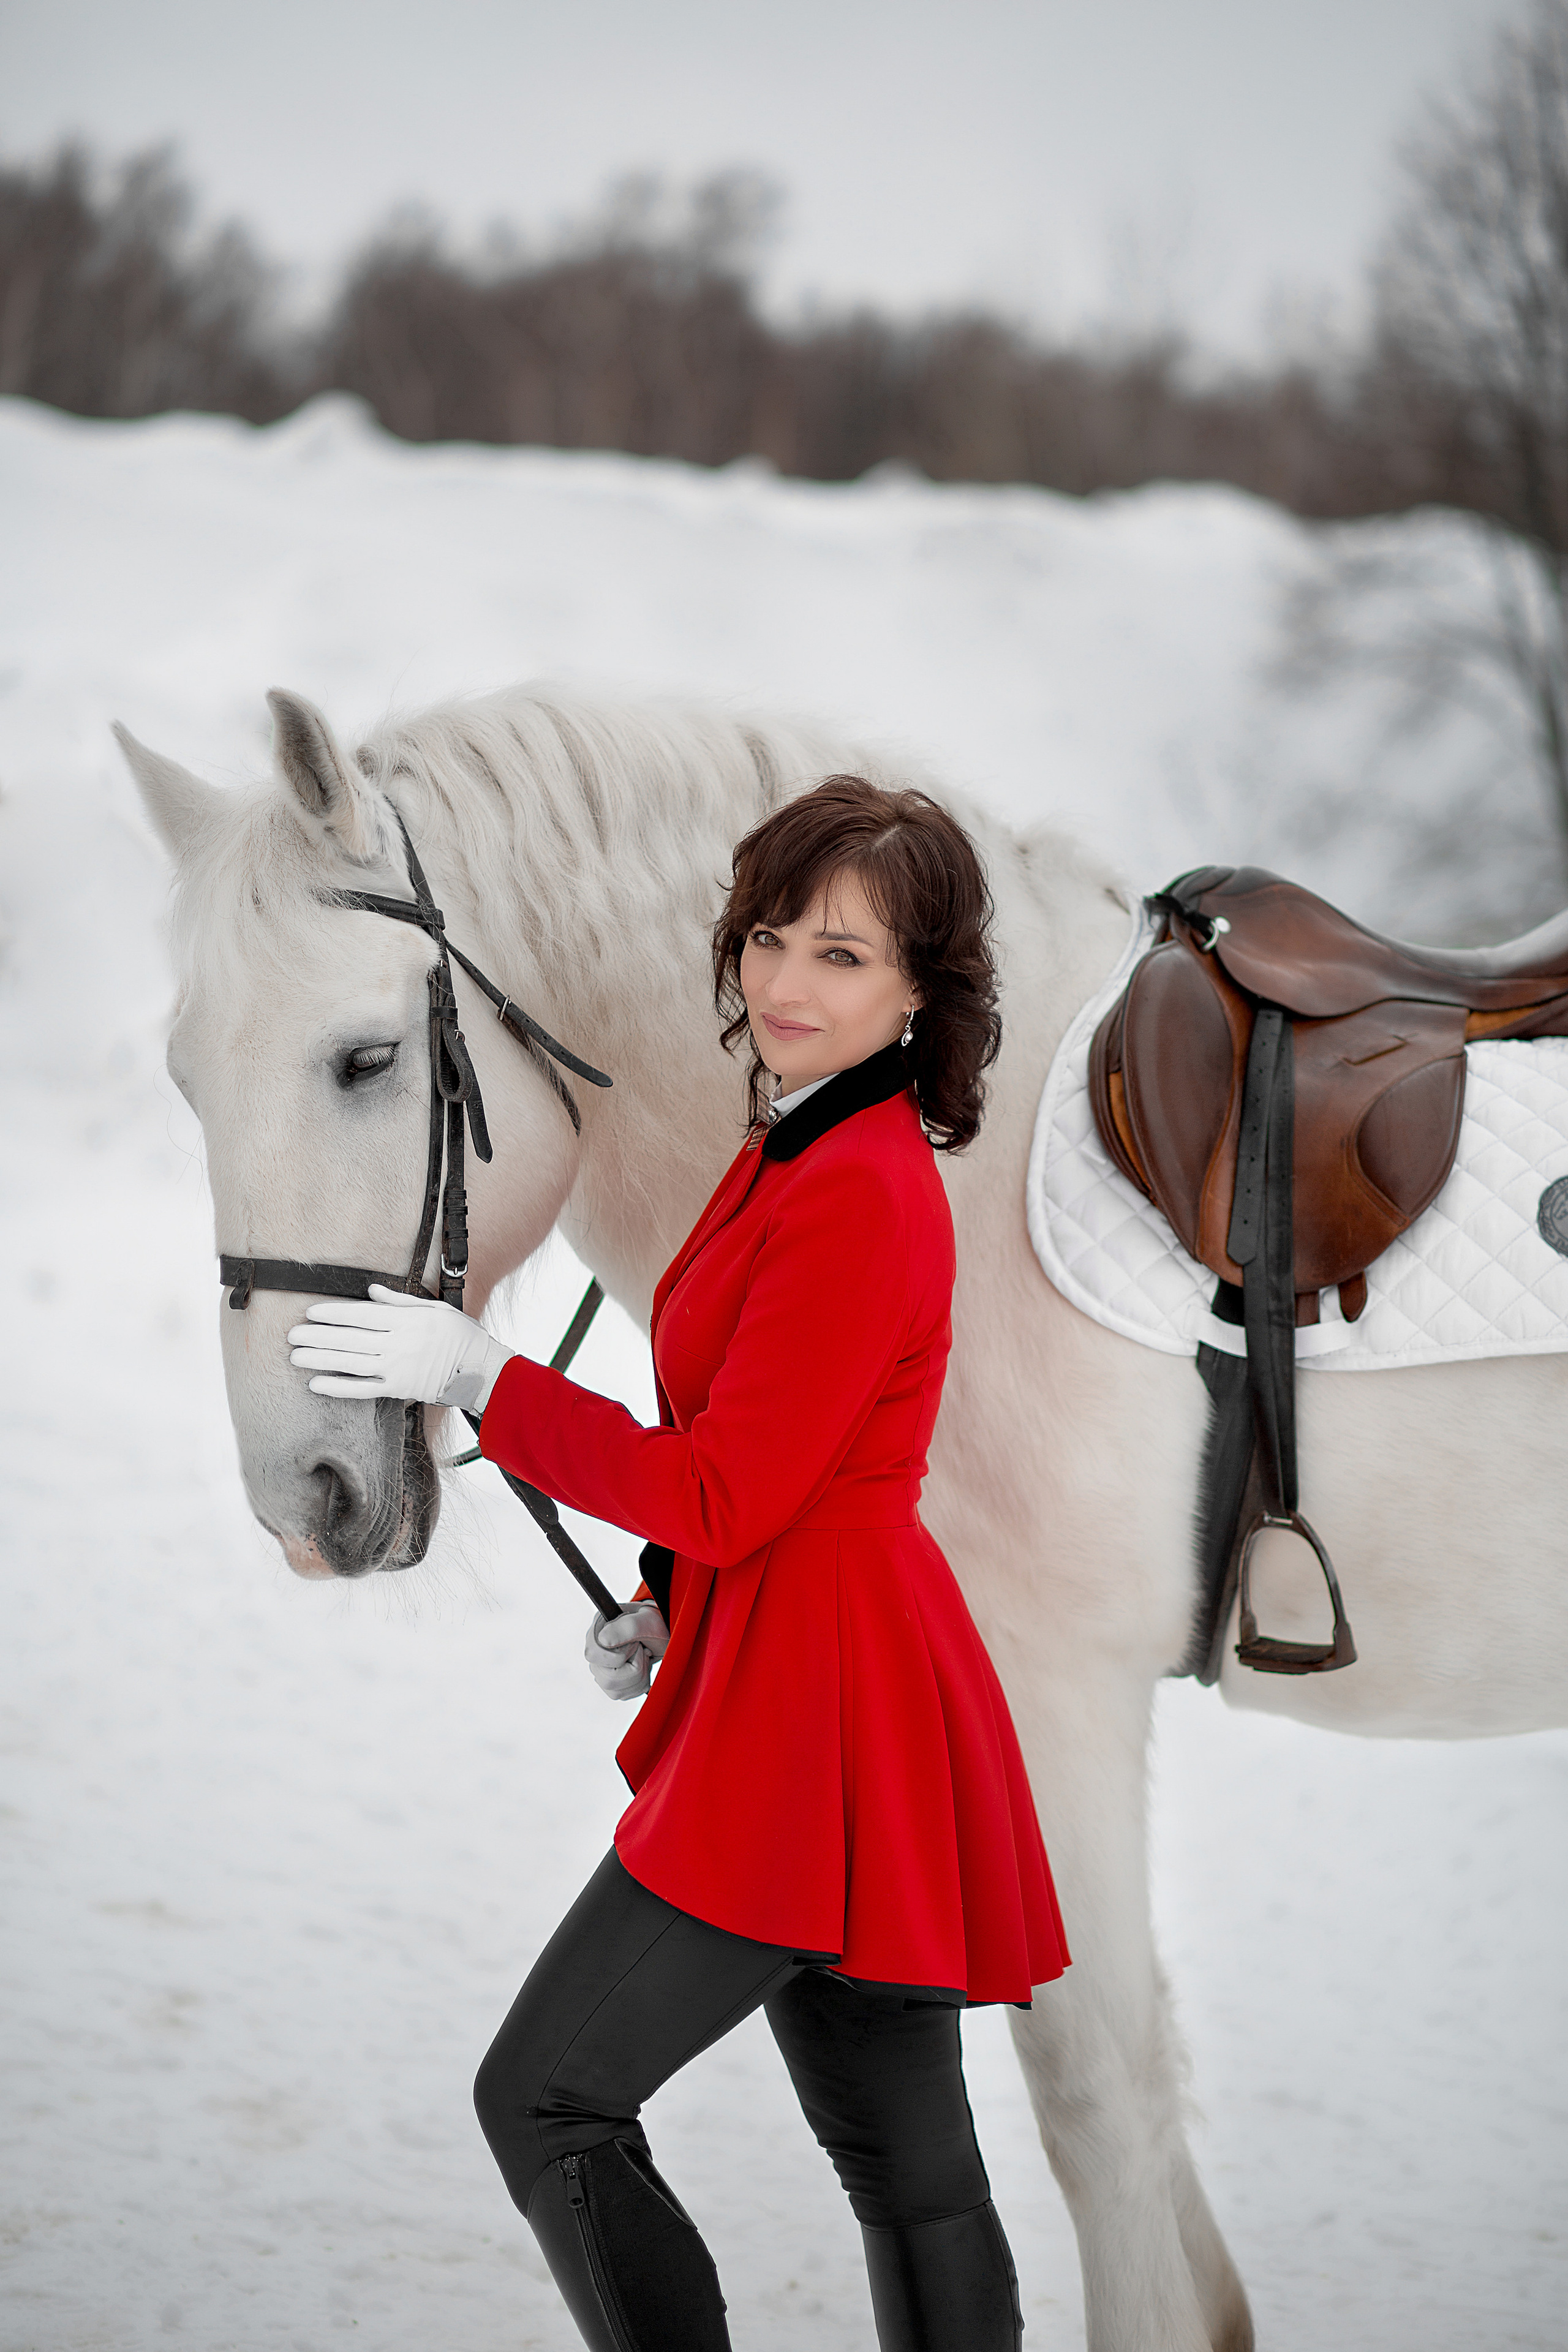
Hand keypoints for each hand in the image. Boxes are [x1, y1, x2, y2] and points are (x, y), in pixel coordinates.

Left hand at [287, 1284, 513, 1409]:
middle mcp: (398, 1344)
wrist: (481, 1370)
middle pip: (350, 1339)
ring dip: (320, 1360)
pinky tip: (317, 1384)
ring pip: (350, 1363)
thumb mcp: (434, 1309)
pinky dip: (338, 1387)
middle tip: (292, 1335)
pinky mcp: (398, 1390)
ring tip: (296, 1357)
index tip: (311, 1312)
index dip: (334, 1313)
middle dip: (318, 1336)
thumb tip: (372, 1292)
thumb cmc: (459, 1335)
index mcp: (407, 1320)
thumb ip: (400, 1301)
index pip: (361, 1315)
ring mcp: (397, 1369)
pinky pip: (362, 1389)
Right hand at [585, 1601, 669, 1700]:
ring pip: (616, 1692)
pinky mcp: (612, 1681)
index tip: (635, 1644)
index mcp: (598, 1630)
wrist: (663, 1631)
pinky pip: (623, 1695)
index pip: (594, 1656)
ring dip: (640, 1678)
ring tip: (644, 1659)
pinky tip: (643, 1667)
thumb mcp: (647, 1621)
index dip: (620, 1656)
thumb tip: (602, 1639)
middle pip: (607, 1680)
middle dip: (635, 1669)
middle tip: (643, 1652)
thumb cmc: (656, 1622)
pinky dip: (640, 1685)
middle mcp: (596, 1650)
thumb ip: (627, 1627)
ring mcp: (602, 1667)